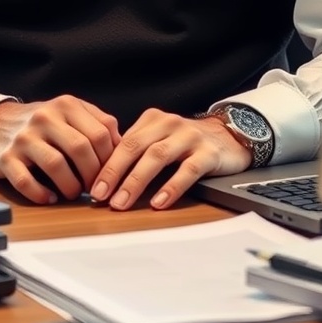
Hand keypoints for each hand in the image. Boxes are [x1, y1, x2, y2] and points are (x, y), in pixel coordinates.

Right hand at [0, 95, 120, 203]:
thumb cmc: (42, 123)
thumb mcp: (70, 112)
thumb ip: (97, 123)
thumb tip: (123, 147)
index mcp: (66, 105)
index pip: (100, 132)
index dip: (111, 158)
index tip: (111, 173)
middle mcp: (45, 117)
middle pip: (80, 148)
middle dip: (93, 174)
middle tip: (95, 189)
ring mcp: (24, 137)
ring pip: (56, 164)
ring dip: (71, 186)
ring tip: (74, 193)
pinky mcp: (6, 158)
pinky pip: (26, 181)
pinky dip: (41, 194)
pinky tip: (50, 198)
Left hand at [90, 108, 251, 210]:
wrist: (229, 136)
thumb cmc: (186, 143)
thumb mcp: (159, 139)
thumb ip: (137, 152)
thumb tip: (105, 178)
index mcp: (152, 120)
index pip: (123, 142)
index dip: (105, 165)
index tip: (92, 187)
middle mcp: (168, 123)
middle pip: (135, 146)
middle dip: (114, 172)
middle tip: (100, 195)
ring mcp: (189, 136)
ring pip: (157, 157)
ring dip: (136, 181)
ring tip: (122, 202)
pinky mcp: (208, 153)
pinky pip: (187, 171)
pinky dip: (171, 187)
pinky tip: (159, 202)